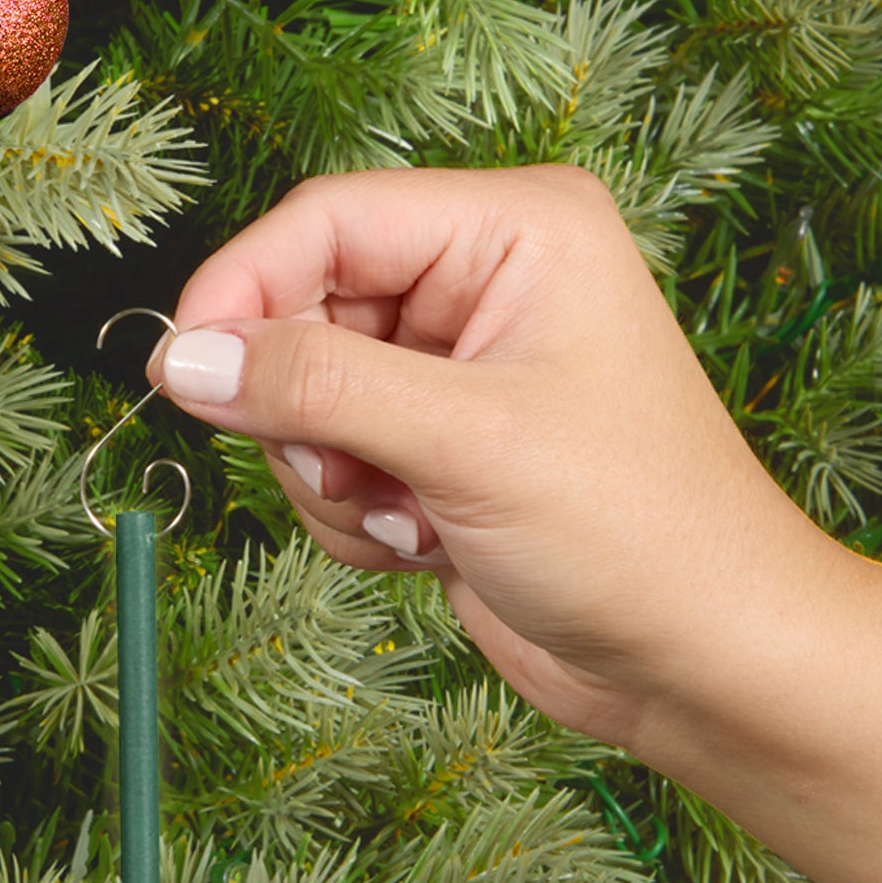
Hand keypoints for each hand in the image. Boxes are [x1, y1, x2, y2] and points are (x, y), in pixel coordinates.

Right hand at [144, 163, 844, 754]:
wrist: (699, 660)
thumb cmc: (635, 531)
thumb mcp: (463, 441)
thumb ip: (314, 386)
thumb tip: (186, 359)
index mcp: (512, 231)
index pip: (325, 222)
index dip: (242, 292)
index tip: (183, 373)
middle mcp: (480, 286)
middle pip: (303, 314)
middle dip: (305, 415)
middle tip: (352, 476)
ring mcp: (455, 373)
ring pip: (303, 402)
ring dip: (332, 479)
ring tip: (414, 521)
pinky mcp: (436, 449)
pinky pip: (330, 462)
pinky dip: (354, 515)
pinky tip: (426, 545)